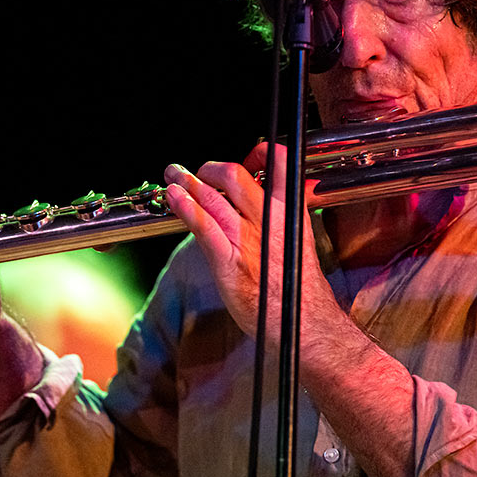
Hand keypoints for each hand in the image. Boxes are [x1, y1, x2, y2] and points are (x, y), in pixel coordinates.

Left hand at [162, 143, 341, 346]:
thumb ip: (282, 217)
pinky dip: (186, 209)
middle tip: (196, 171)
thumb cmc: (297, 288)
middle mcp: (269, 220)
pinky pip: (204, 228)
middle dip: (210, 168)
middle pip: (234, 176)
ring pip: (213, 199)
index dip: (260, 152)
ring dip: (187, 183)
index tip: (248, 156)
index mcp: (290, 212)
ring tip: (173, 176)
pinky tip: (174, 198)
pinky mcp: (229, 262)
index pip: (279, 164)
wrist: (303, 324)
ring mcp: (248, 240)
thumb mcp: (299, 240)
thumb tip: (265, 199)